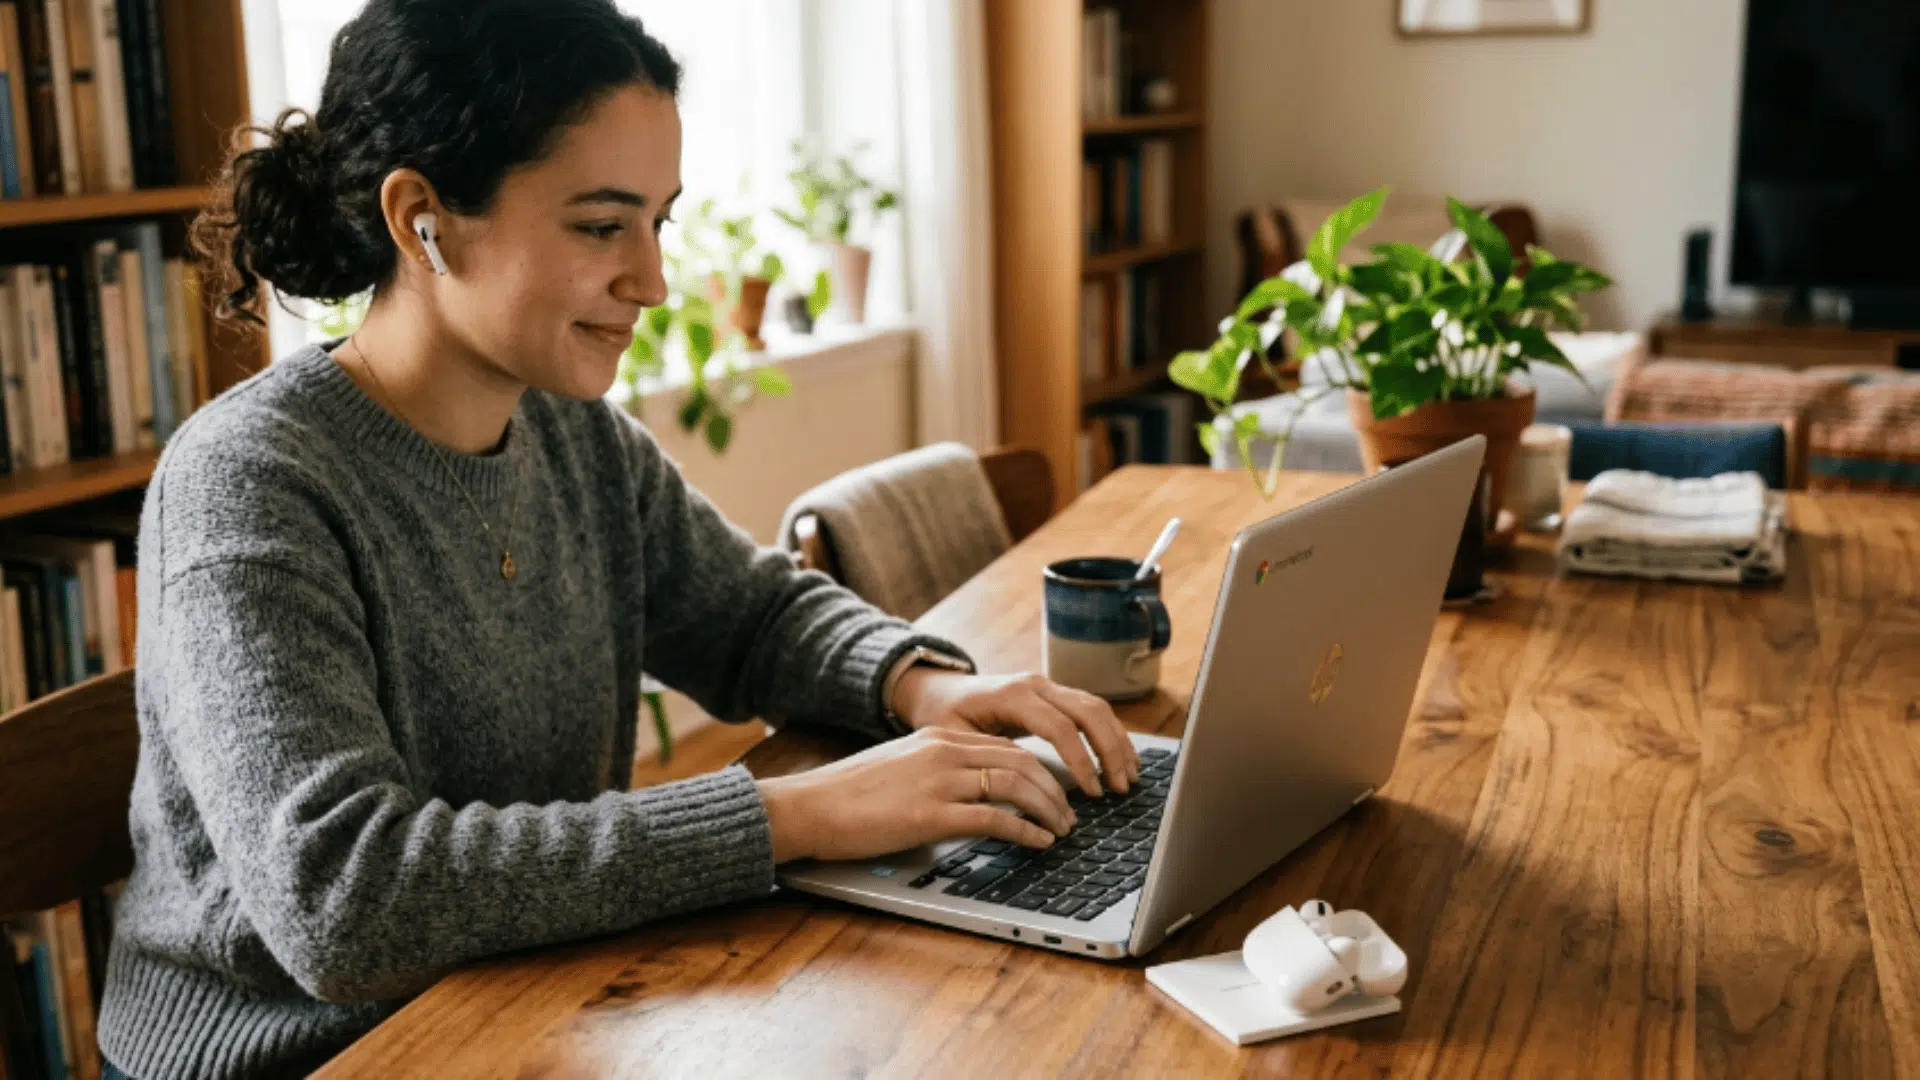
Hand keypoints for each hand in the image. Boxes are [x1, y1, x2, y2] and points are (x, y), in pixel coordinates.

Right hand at [756, 727, 1076, 862]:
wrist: (807, 805)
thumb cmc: (847, 796)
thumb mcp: (899, 769)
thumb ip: (935, 774)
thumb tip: (968, 799)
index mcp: (937, 737)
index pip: (1006, 746)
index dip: (1039, 770)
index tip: (1054, 791)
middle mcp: (944, 751)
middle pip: (1020, 761)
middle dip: (1054, 789)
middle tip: (1068, 814)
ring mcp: (939, 781)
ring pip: (1016, 785)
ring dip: (1047, 809)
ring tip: (1061, 830)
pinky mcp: (931, 815)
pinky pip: (994, 818)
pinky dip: (1025, 831)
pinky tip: (1037, 842)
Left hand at [892, 670, 1141, 797]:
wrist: (939, 689)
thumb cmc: (943, 716)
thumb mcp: (953, 739)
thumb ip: (986, 758)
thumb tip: (1019, 789)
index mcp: (1012, 695)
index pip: (1060, 727)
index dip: (1081, 761)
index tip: (1093, 792)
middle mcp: (1036, 684)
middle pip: (1089, 712)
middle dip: (1110, 751)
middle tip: (1120, 788)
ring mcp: (1048, 686)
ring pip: (1097, 707)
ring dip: (1117, 742)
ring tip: (1128, 778)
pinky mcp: (1055, 694)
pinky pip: (1092, 709)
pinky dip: (1111, 734)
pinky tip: (1121, 759)